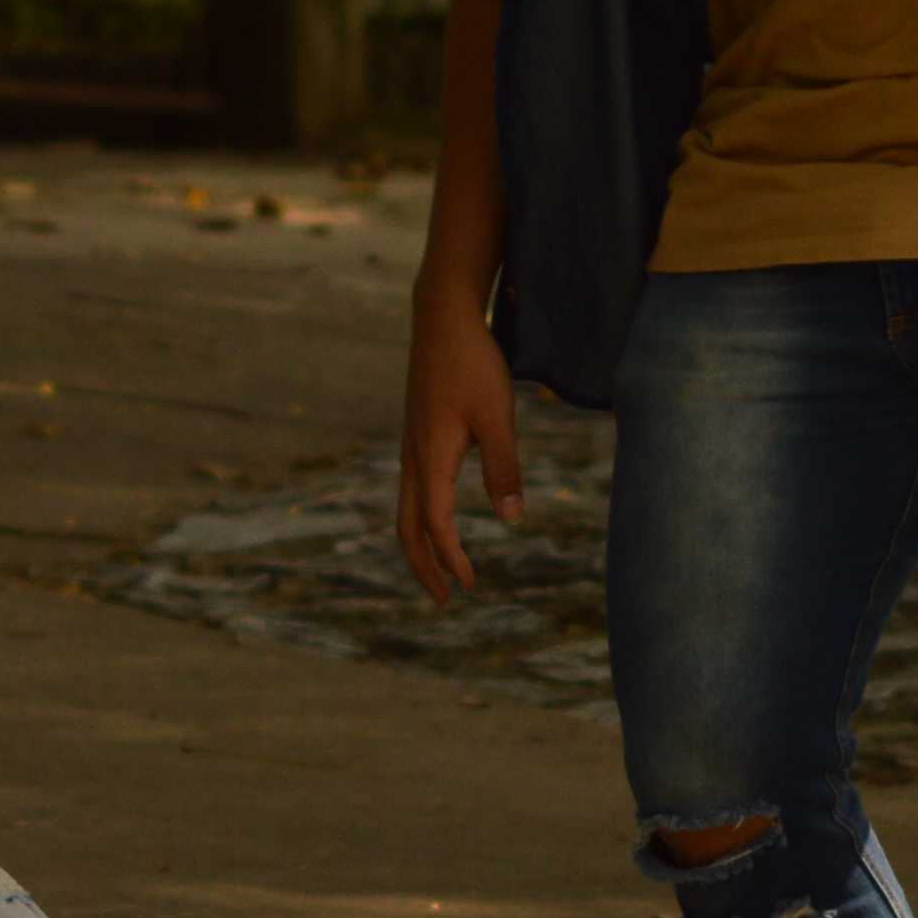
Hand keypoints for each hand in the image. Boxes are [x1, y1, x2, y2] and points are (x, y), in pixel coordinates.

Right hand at [396, 307, 520, 605]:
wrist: (442, 318)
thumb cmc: (473, 364)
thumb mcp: (498, 417)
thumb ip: (504, 468)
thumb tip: (511, 517)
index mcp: (431, 457)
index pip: (437, 523)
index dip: (452, 557)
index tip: (470, 584)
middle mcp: (413, 457)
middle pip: (408, 527)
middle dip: (425, 566)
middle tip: (447, 598)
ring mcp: (411, 446)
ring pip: (406, 509)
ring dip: (421, 544)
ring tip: (442, 568)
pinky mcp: (417, 435)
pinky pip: (413, 490)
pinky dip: (422, 518)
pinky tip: (440, 519)